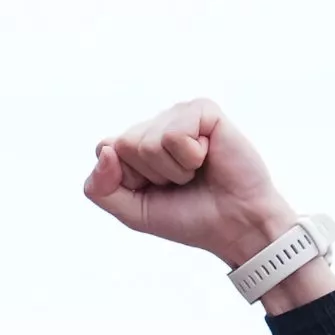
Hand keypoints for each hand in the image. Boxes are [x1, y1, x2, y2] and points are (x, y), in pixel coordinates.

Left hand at [82, 100, 309, 276]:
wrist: (234, 224)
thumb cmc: (187, 216)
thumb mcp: (132, 211)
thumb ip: (100, 188)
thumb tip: (106, 150)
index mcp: (136, 145)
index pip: (104, 149)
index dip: (126, 178)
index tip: (153, 189)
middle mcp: (155, 125)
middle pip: (123, 144)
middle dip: (150, 175)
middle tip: (180, 182)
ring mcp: (180, 114)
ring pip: (146, 142)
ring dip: (172, 169)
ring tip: (195, 172)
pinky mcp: (204, 110)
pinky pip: (174, 134)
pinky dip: (189, 157)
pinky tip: (207, 158)